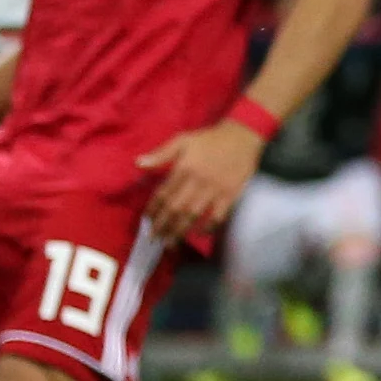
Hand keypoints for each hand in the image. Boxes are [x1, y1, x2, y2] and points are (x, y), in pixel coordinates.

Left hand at [137, 119, 266, 241]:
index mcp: (184, 168)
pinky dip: (208, 227)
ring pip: (193, 215)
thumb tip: (138, 164)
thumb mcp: (182, 140)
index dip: (154, 209)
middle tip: (154, 239)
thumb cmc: (209, 139)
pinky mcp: (230, 195)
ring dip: (180, 230)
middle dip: (164, 225)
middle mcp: (197, 182)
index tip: (147, 220)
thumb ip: (161, 153)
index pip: (164, 193)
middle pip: (176, 208)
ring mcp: (215, 190)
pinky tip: (199, 233)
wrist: (242, 137)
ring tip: (171, 243)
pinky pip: (218, 216)